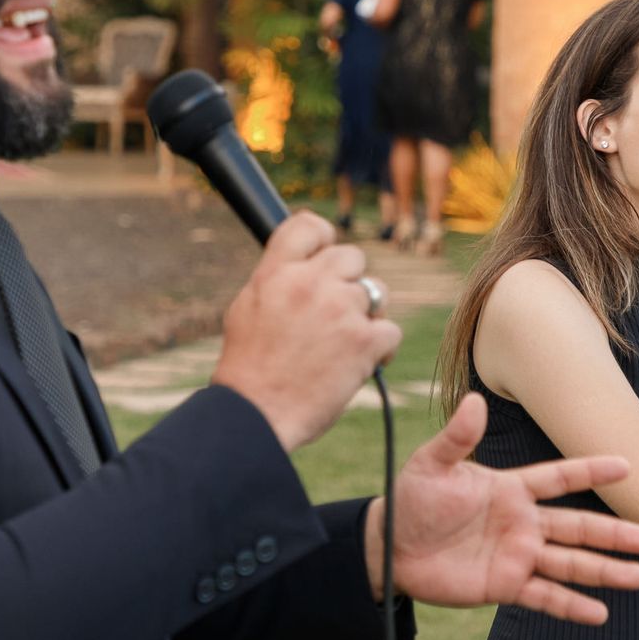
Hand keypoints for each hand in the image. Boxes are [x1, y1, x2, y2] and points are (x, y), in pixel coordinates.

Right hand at [211, 212, 400, 450]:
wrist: (256, 414)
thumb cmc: (249, 369)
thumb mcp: (248, 308)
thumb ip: (278, 280)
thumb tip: (303, 265)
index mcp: (276, 272)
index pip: (309, 225)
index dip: (324, 238)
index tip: (325, 256)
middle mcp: (309, 282)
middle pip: (352, 256)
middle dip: (349, 283)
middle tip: (335, 314)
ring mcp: (340, 309)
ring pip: (376, 293)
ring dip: (366, 316)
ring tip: (345, 344)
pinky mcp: (364, 340)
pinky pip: (390, 330)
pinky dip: (381, 349)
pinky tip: (362, 364)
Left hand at [366, 393, 638, 622]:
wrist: (390, 547)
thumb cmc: (411, 500)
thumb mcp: (432, 465)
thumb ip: (457, 438)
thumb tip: (474, 401)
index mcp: (511, 489)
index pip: (559, 478)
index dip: (590, 471)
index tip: (626, 466)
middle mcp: (523, 523)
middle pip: (578, 527)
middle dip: (614, 533)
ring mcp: (518, 556)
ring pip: (570, 563)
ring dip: (604, 570)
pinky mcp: (505, 586)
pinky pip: (544, 596)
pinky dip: (571, 606)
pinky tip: (600, 613)